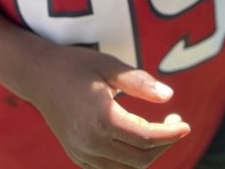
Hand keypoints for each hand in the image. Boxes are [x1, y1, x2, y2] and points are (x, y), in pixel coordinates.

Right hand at [30, 45, 190, 167]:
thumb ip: (139, 82)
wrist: (38, 76)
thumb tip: (169, 97)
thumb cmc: (76, 65)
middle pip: (140, 159)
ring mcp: (83, 154)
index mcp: (101, 119)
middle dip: (164, 145)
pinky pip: (111, 168)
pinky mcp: (78, 157)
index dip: (171, 135)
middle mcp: (91, 143)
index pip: (146, 139)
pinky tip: (136, 136)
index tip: (186, 125)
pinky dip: (129, 158)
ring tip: (158, 130)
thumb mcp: (109, 65)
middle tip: (176, 123)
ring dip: (147, 154)